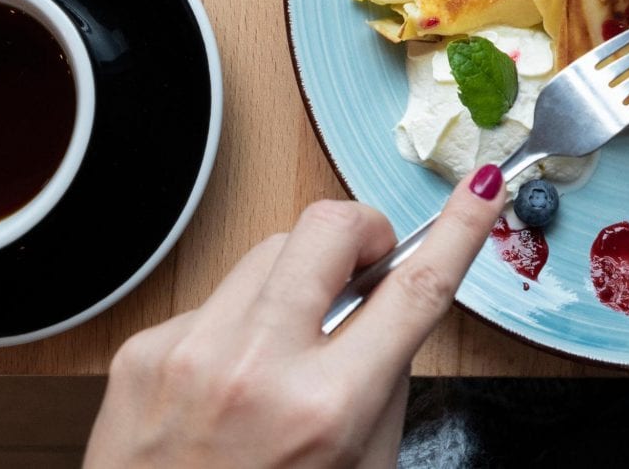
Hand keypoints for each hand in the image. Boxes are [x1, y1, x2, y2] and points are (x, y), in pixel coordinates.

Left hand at [85, 174, 505, 468]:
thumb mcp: (361, 467)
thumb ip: (384, 381)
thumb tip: (392, 302)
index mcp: (326, 408)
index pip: (415, 289)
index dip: (462, 228)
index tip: (482, 188)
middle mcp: (257, 369)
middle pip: (329, 227)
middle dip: (362, 232)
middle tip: (366, 266)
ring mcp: (193, 352)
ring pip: (270, 248)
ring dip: (297, 280)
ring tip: (288, 344)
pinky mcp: (145, 350)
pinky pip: (216, 298)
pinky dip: (238, 325)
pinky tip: (230, 380)